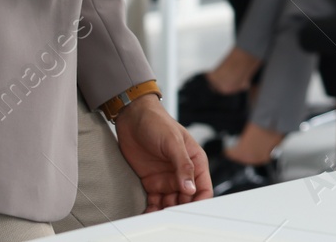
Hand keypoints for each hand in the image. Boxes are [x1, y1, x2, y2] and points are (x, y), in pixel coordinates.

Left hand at [113, 95, 212, 210]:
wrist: (131, 117)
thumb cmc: (157, 121)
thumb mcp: (172, 141)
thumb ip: (183, 165)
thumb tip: (191, 187)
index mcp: (195, 161)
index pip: (203, 188)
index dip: (200, 202)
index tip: (191, 211)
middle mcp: (183, 172)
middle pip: (188, 200)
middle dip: (182, 210)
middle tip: (172, 217)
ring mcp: (167, 178)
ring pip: (171, 204)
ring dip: (166, 212)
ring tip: (158, 218)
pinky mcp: (152, 182)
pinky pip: (155, 202)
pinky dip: (152, 210)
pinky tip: (148, 215)